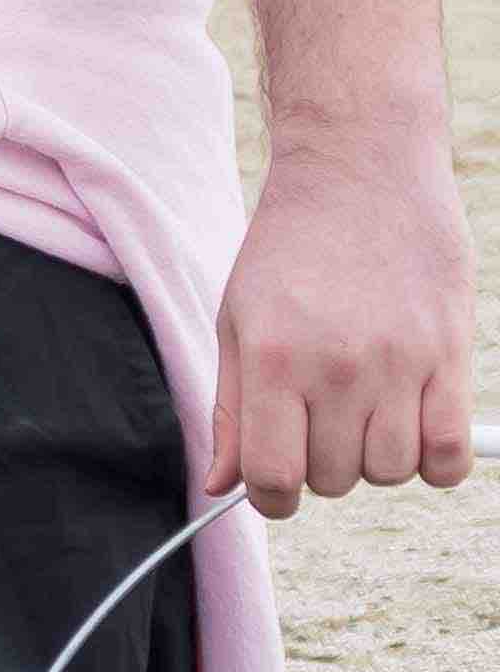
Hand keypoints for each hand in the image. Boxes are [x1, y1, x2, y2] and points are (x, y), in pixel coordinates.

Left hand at [211, 140, 473, 508]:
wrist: (360, 174)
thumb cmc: (288, 249)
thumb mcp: (238, 321)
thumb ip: (231, 408)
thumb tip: (221, 487)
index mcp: (275, 360)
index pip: (273, 476)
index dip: (270, 497)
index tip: (274, 485)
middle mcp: (339, 368)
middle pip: (335, 478)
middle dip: (321, 467)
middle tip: (318, 426)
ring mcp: (401, 364)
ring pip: (391, 471)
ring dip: (374, 461)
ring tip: (362, 416)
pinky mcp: (450, 355)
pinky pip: (450, 453)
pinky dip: (434, 461)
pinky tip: (412, 430)